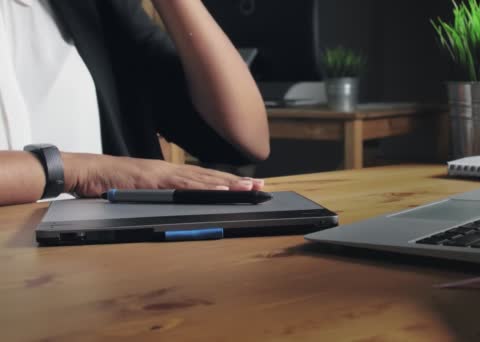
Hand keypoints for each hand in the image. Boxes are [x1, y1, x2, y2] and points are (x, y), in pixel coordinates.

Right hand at [62, 153, 263, 197]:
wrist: (88, 171)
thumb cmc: (112, 181)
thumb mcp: (142, 188)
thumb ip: (160, 192)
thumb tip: (176, 200)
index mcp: (170, 173)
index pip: (205, 177)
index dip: (227, 181)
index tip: (248, 184)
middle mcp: (171, 171)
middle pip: (210, 177)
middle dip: (236, 183)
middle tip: (259, 187)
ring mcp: (164, 174)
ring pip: (203, 180)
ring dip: (227, 185)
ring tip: (248, 188)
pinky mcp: (154, 181)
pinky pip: (183, 186)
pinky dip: (203, 189)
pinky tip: (219, 191)